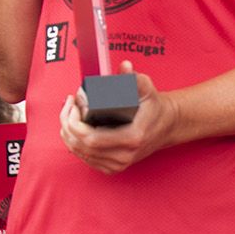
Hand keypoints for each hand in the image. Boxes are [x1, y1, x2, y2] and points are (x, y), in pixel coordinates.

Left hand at [57, 61, 178, 173]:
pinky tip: (73, 129)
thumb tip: (125, 66)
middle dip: (67, 123)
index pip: (90, 139)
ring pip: (79, 153)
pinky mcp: (113, 166)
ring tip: (69, 113)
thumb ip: (134, 78)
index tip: (74, 105)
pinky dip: (74, 143)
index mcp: (131, 138)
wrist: (167, 126)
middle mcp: (124, 155)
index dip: (74, 122)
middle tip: (70, 105)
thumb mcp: (146, 89)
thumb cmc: (154, 107)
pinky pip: (85, 158)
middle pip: (80, 145)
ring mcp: (118, 163)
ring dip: (68, 133)